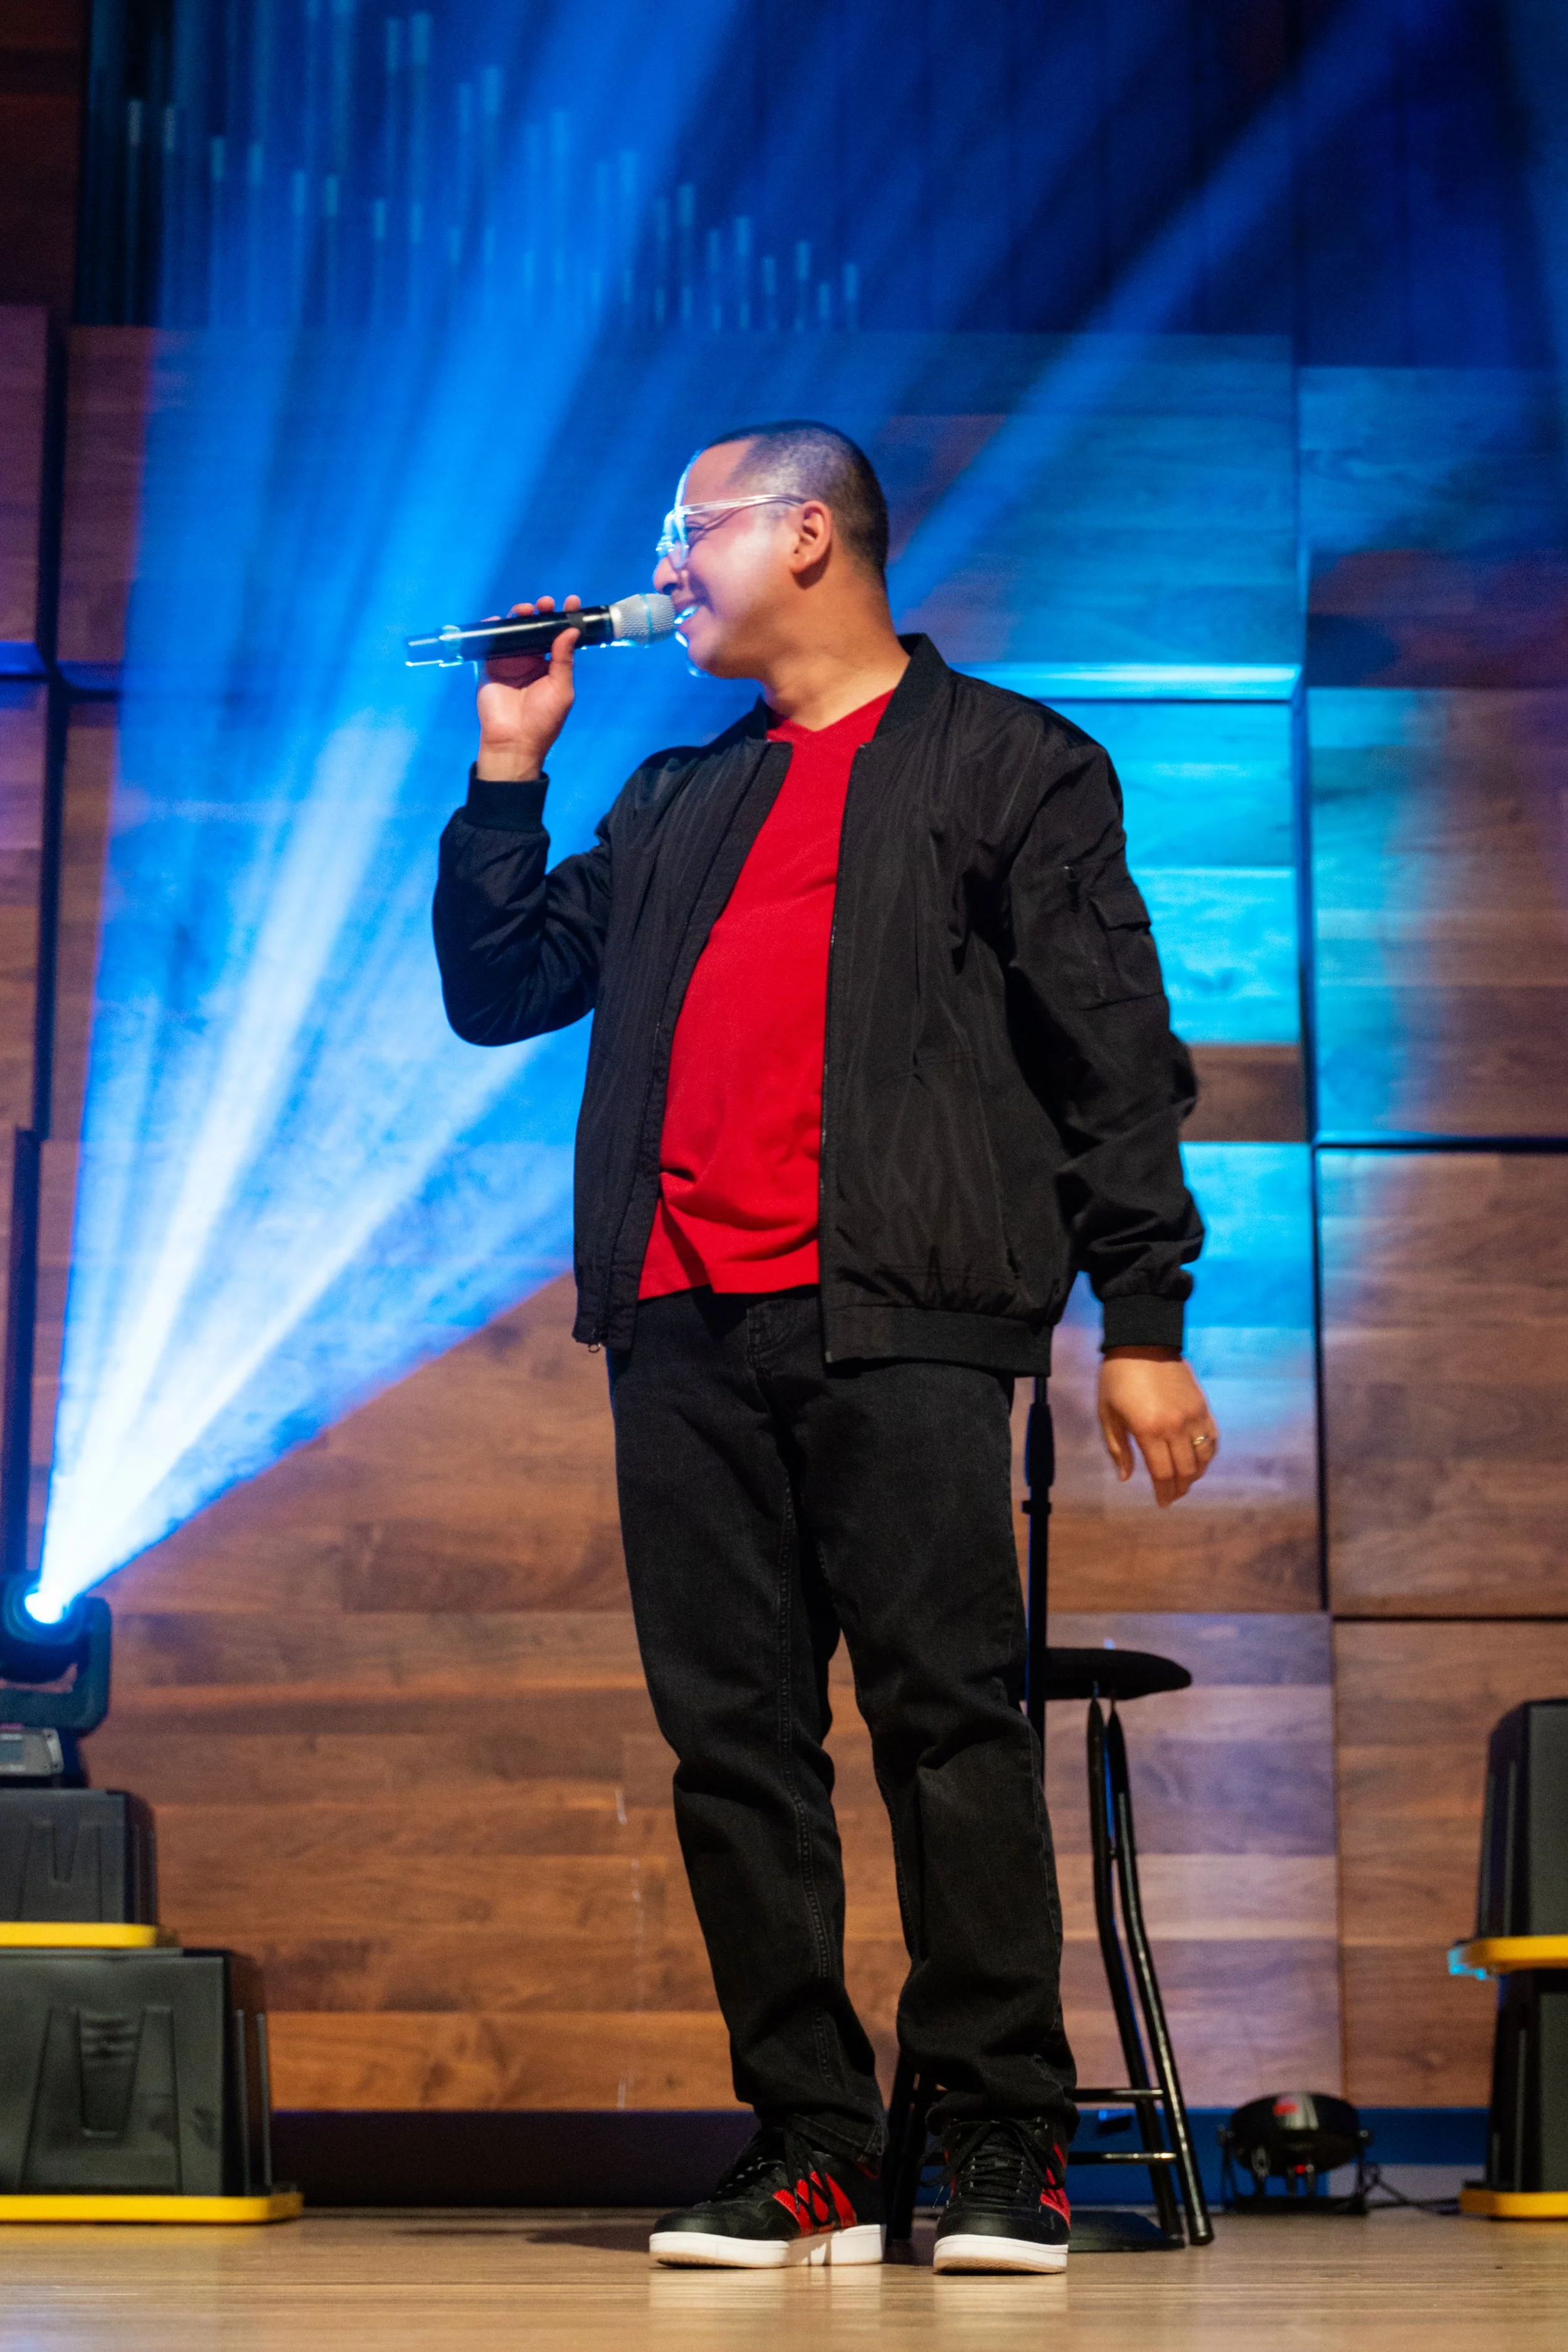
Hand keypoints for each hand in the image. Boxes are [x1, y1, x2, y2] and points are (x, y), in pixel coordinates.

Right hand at [475, 595, 581, 781]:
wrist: (513, 741)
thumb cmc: (543, 719)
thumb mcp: (561, 689)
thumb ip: (564, 659)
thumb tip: (571, 630)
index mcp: (551, 666)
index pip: (559, 637)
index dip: (565, 618)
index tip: (572, 602)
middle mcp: (531, 660)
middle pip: (535, 628)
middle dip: (541, 612)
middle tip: (545, 604)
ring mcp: (509, 661)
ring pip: (514, 631)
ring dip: (519, 616)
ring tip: (525, 610)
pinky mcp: (489, 665)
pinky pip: (490, 642)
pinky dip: (492, 628)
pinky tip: (498, 620)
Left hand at [1097, 1346, 1218, 1508]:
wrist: (1142, 1342)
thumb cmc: (1117, 1378)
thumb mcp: (1108, 1414)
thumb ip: (1118, 1448)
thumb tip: (1126, 1477)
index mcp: (1148, 1430)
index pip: (1163, 1473)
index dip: (1164, 1493)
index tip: (1162, 1503)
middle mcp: (1175, 1426)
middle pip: (1185, 1470)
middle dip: (1180, 1489)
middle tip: (1173, 1497)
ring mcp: (1192, 1415)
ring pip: (1203, 1458)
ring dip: (1195, 1475)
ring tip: (1185, 1482)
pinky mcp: (1202, 1405)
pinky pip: (1212, 1438)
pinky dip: (1208, 1454)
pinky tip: (1199, 1461)